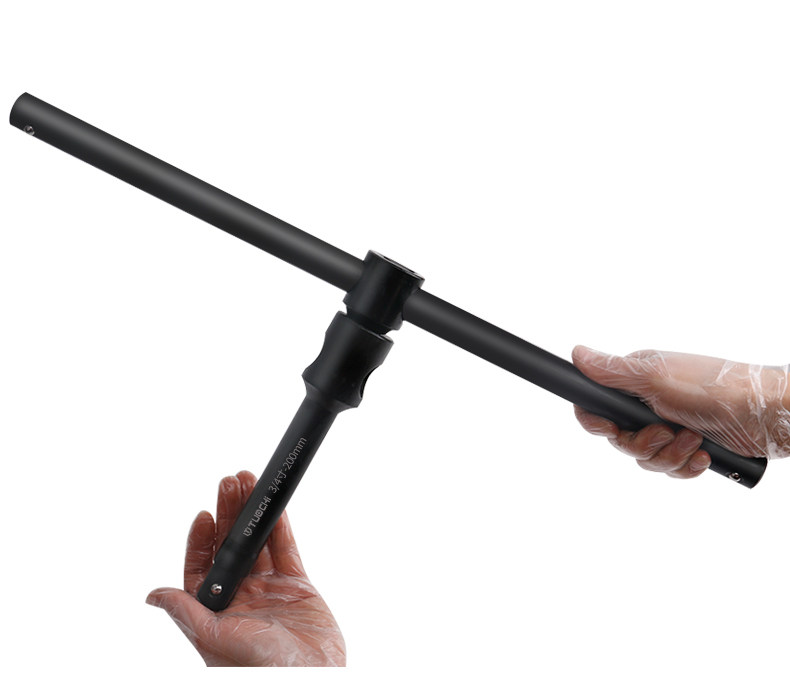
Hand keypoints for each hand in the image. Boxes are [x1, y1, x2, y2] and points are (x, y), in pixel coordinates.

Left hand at [146, 471, 345, 666]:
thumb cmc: (261, 670)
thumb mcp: (216, 640)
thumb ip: (187, 612)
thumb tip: (153, 595)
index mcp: (216, 612)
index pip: (202, 568)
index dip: (202, 540)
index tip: (204, 515)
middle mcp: (240, 598)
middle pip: (230, 547)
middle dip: (228, 514)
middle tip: (229, 483)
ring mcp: (270, 590)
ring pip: (258, 543)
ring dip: (253, 513)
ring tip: (249, 482)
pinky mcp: (297, 586)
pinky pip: (286, 549)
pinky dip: (280, 526)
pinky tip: (274, 506)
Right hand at [572, 346, 789, 477]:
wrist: (769, 413)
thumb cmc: (716, 387)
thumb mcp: (657, 378)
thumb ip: (613, 372)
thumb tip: (576, 354)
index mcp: (635, 383)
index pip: (596, 406)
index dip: (599, 422)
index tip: (612, 428)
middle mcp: (648, 404)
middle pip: (620, 440)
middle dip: (645, 444)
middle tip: (667, 431)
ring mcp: (669, 426)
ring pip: (645, 459)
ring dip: (671, 455)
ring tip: (694, 440)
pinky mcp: (689, 446)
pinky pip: (671, 469)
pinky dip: (687, 466)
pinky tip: (705, 454)